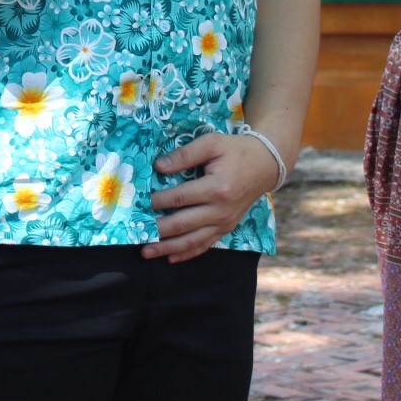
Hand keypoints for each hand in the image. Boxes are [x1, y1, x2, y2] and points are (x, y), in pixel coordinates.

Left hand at [145, 130, 279, 262]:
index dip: (159, 201)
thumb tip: (159, 166)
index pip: (180, 198)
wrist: (265, 165)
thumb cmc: (236, 151)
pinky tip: (171, 258)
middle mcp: (221, 210)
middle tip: (135, 233)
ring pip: (193, 240)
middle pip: (183, 224)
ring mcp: (225, 223)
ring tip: (147, 252)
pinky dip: (187, 253)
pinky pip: (205, 245)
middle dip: (157, 230)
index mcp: (216, 188)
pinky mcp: (227, 228)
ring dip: (168, 248)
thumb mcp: (211, 143)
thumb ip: (185, 155)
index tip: (141, 202)